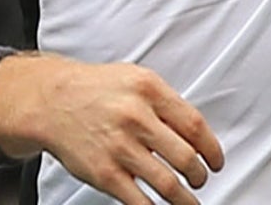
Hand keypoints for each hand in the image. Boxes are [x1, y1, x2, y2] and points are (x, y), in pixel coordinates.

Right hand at [0, 53, 223, 204]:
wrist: (54, 101)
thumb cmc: (99, 89)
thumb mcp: (138, 79)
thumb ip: (166, 101)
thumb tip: (195, 132)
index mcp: (150, 90)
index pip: (194, 125)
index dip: (212, 148)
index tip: (216, 160)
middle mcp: (136, 117)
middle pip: (185, 156)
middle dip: (200, 175)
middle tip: (202, 179)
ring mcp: (120, 147)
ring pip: (167, 184)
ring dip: (185, 199)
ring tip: (190, 200)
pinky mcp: (104, 173)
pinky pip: (139, 201)